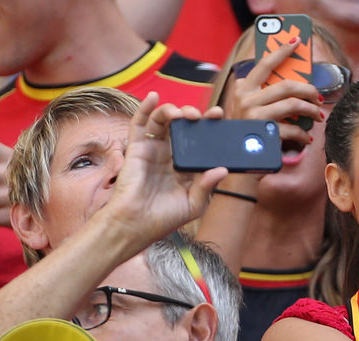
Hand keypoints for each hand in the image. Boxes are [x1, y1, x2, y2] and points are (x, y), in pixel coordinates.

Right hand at [102, 92, 226, 244]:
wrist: (136, 224)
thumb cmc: (164, 218)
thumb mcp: (194, 205)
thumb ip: (207, 187)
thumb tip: (222, 170)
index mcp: (186, 167)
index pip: (200, 142)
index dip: (210, 128)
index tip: (220, 118)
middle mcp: (170, 155)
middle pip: (183, 127)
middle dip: (194, 116)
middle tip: (204, 116)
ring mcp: (153, 149)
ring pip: (163, 121)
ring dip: (174, 111)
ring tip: (183, 114)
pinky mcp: (137, 148)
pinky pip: (140, 123)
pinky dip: (145, 107)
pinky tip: (153, 97)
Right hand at [225, 36, 324, 152]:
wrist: (236, 162)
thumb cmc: (247, 133)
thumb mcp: (249, 108)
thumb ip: (264, 94)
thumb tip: (296, 84)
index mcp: (242, 88)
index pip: (265, 64)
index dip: (282, 51)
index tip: (296, 40)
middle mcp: (245, 98)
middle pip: (287, 85)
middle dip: (308, 90)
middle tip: (318, 97)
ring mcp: (254, 115)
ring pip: (293, 105)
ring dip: (311, 110)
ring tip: (317, 116)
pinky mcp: (264, 133)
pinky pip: (293, 129)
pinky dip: (304, 134)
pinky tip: (307, 138)